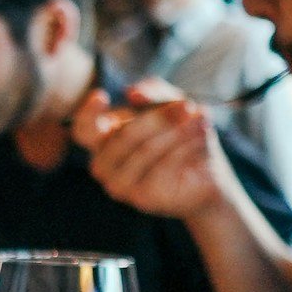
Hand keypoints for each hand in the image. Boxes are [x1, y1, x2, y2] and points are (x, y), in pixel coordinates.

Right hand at [72, 80, 239, 222]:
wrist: (208, 175)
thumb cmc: (183, 137)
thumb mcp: (171, 105)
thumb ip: (153, 93)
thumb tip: (133, 93)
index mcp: (103, 141)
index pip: (83, 130)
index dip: (87, 114)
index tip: (102, 96)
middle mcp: (104, 165)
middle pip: (123, 136)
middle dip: (159, 118)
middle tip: (187, 106)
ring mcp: (119, 185)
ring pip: (145, 150)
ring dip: (178, 132)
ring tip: (201, 121)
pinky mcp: (141, 198)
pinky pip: (162, 167)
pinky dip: (185, 149)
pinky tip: (201, 139)